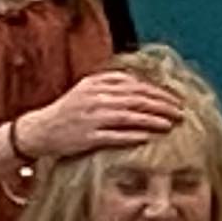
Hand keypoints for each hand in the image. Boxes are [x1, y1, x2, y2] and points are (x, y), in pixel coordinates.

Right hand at [21, 68, 184, 161]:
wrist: (40, 130)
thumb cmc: (69, 110)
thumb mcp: (87, 89)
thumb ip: (112, 82)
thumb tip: (142, 83)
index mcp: (96, 83)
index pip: (135, 85)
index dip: (158, 92)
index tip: (175, 99)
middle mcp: (94, 98)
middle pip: (136, 99)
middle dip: (162, 105)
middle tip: (180, 112)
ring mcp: (91, 118)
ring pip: (128, 117)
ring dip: (152, 120)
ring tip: (170, 124)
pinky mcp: (87, 138)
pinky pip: (115, 136)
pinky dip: (133, 136)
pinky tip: (149, 137)